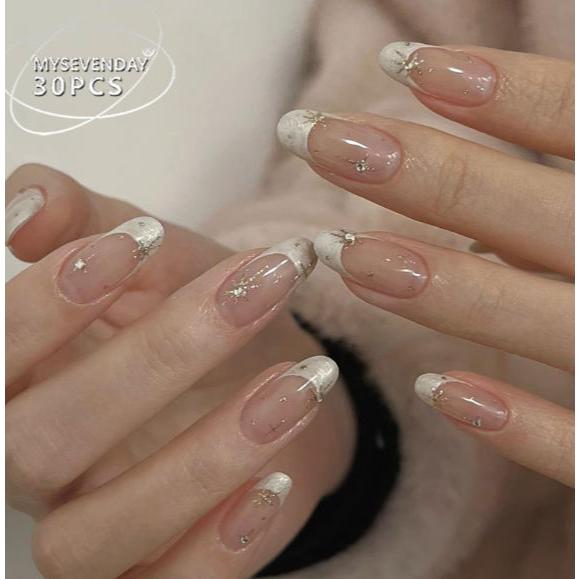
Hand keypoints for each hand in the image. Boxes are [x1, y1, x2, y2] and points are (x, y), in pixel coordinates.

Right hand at [6, 165, 354, 577]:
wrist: (272, 372)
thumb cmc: (203, 306)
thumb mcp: (157, 253)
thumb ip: (89, 220)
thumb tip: (29, 201)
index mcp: (22, 378)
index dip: (46, 303)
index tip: (135, 243)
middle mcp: (36, 462)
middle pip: (39, 442)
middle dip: (153, 359)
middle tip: (251, 292)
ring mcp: (91, 528)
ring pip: (96, 532)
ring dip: (205, 457)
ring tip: (296, 384)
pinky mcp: (152, 571)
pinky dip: (219, 546)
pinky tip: (277, 483)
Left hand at [277, 44, 572, 485]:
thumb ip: (571, 184)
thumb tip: (481, 191)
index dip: (497, 87)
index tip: (400, 63)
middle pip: (535, 205)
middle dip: (421, 170)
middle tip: (314, 139)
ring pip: (548, 317)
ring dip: (444, 286)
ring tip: (345, 254)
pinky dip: (521, 424)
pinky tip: (434, 389)